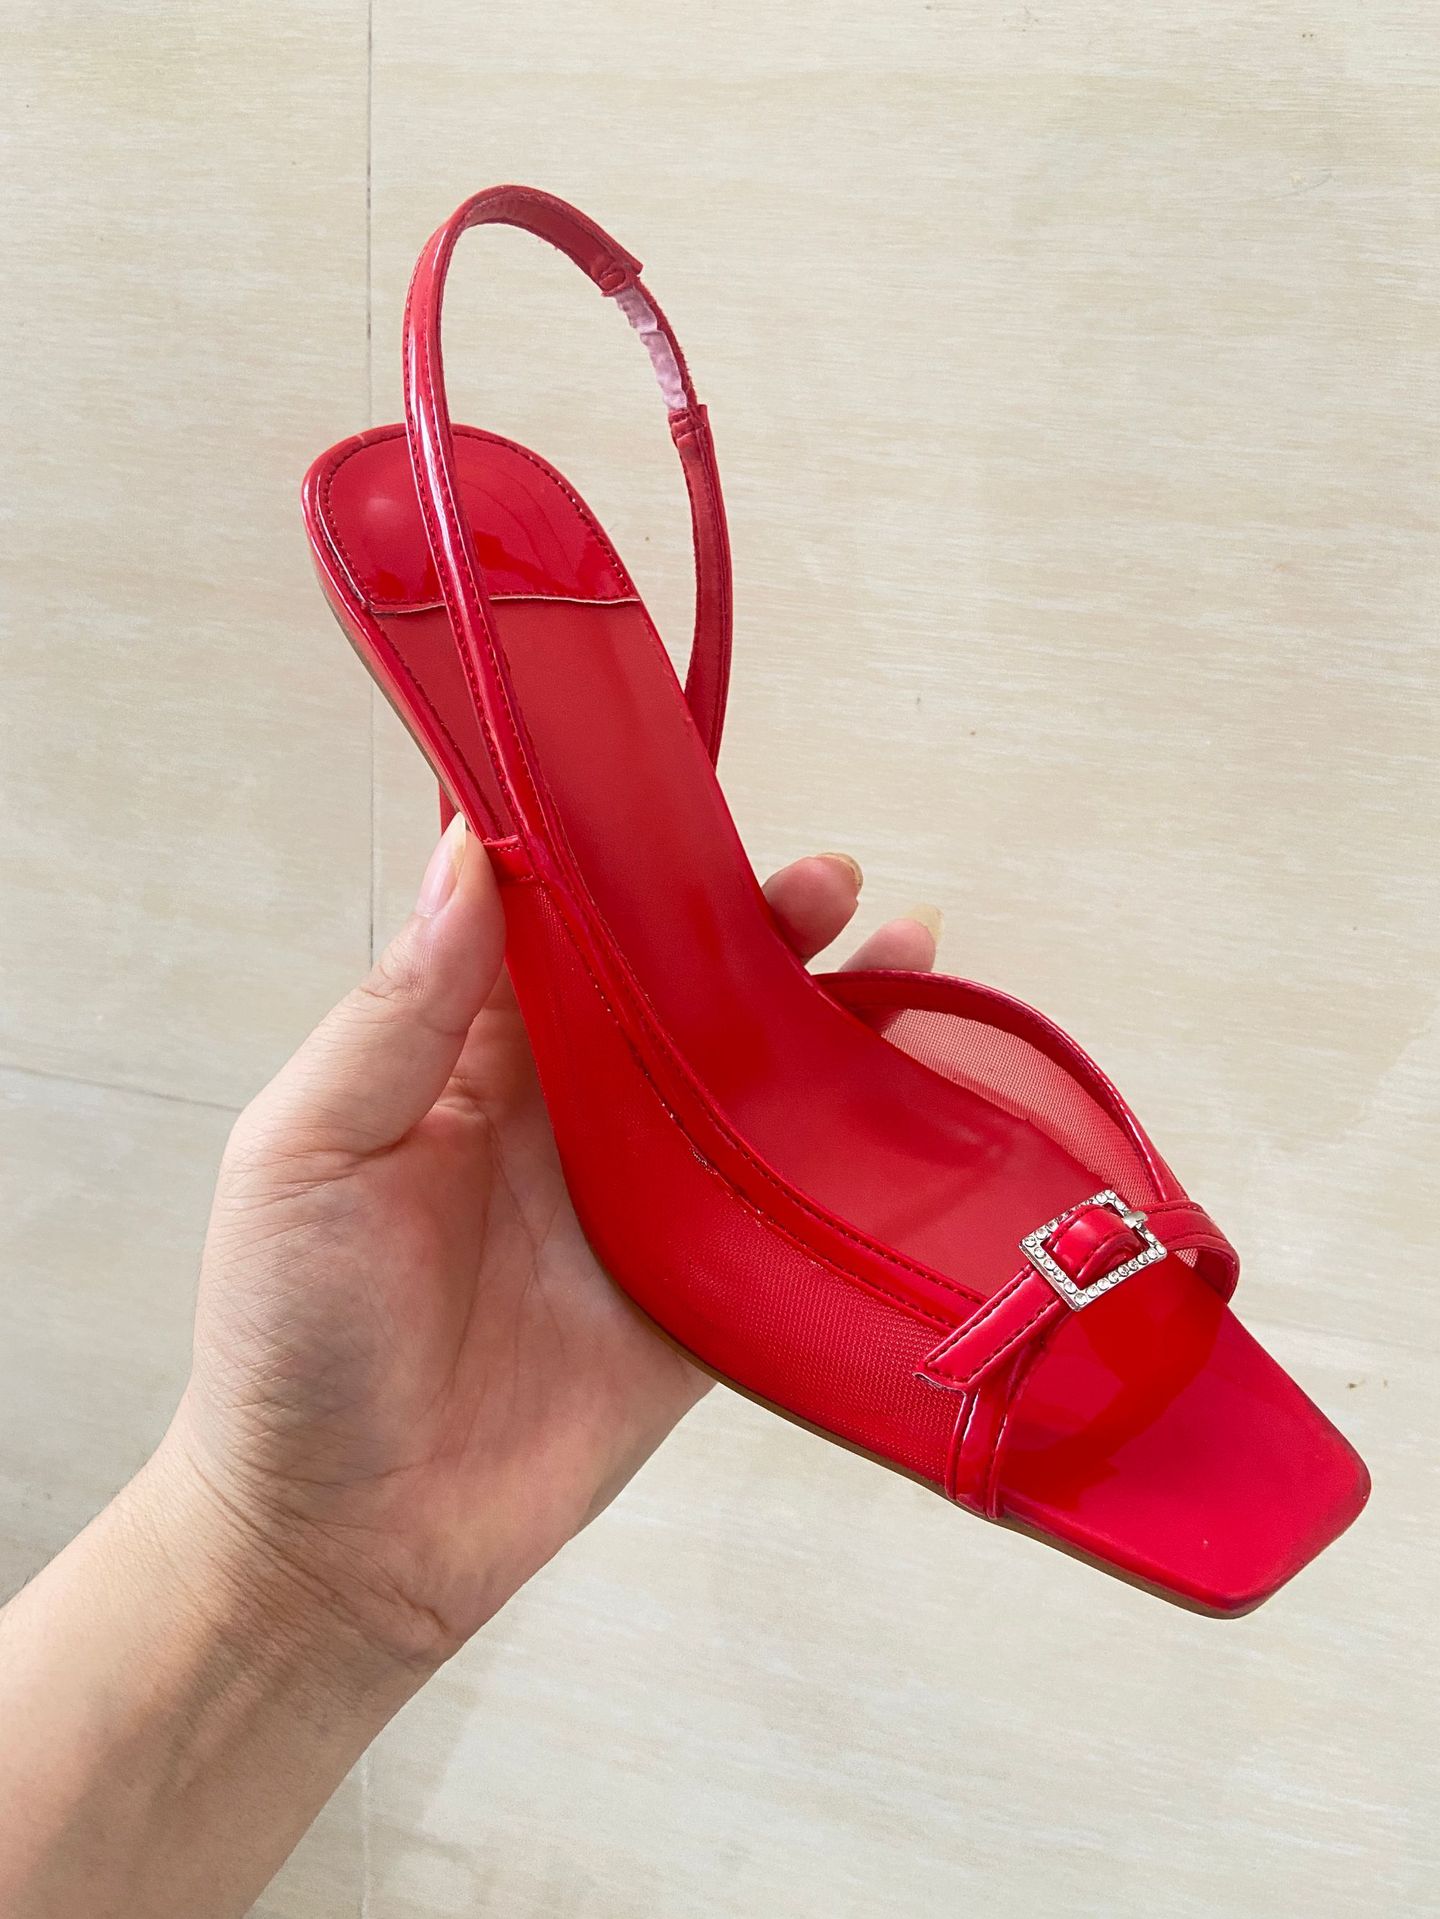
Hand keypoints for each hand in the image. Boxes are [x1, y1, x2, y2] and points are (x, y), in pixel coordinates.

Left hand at [158, 824, 939, 1670]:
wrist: (345, 1545)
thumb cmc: (290, 1339)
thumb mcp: (306, 1152)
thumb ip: (398, 1014)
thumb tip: (469, 856)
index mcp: (467, 1060)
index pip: (557, 927)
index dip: (620, 861)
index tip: (683, 801)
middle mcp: (567, 1112)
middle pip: (674, 990)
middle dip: (748, 927)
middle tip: (820, 884)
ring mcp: (641, 1200)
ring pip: (747, 1078)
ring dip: (816, 1010)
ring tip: (896, 940)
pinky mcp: (702, 1291)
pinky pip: (787, 1202)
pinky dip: (852, 1141)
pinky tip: (910, 1081)